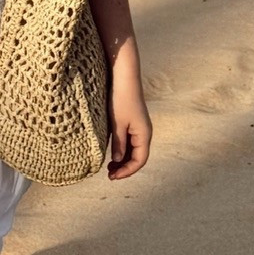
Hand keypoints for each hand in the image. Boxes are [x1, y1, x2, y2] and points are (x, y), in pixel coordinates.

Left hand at [106, 60, 151, 180]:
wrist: (124, 77)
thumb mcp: (117, 123)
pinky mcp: (132, 122)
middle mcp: (144, 132)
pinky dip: (121, 150)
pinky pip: (129, 142)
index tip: (112, 177)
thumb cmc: (121, 99)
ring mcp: (139, 127)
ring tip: (108, 167)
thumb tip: (117, 161)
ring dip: (122, 160)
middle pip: (137, 157)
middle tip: (109, 175)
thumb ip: (118, 144)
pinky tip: (111, 153)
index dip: (127, 171)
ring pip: (133, 150)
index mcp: (144, 134)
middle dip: (124, 168)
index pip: (139, 160)